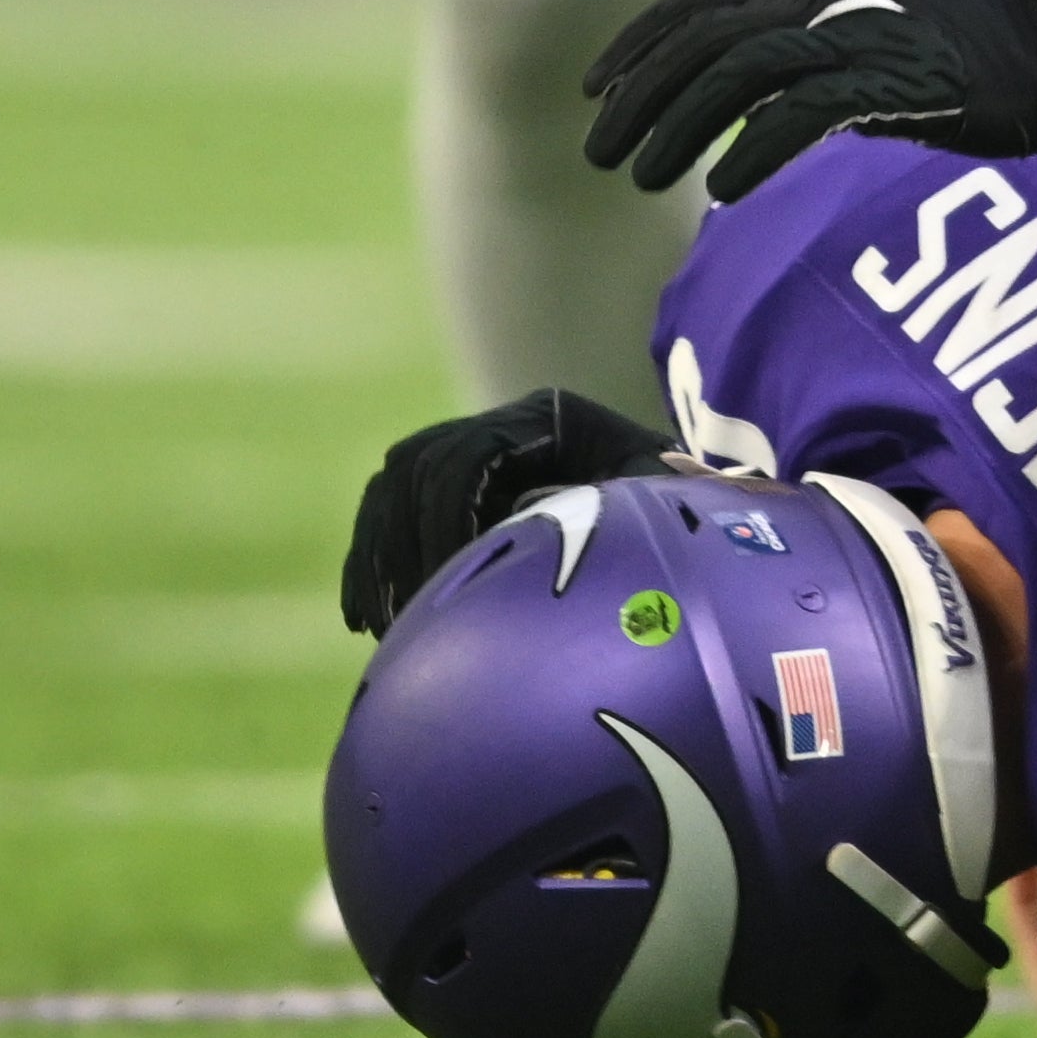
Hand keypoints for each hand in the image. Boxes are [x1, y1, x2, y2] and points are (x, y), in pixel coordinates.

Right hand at [340, 389, 672, 633]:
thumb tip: (556, 551)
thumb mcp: (656, 505)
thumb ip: (616, 519)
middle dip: (405, 543)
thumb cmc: (671, 504)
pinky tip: (365, 617)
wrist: (669, 498)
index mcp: (548, 416)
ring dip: (378, 556)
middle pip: (416, 467)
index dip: (448, 516)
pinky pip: (387, 513)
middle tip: (409, 612)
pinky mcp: (449, 484)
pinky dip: (371, 563)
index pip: (469, 454)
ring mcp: (469, 446)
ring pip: (391, 489)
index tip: (448, 581)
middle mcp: (500, 422)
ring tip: (380, 622)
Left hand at [579, 0, 1036, 202]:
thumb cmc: (993, 56)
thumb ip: (831, 56)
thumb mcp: (893, 35)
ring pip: (739, 72)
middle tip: (603, 153)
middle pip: (706, 38)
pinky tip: (726, 186)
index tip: (600, 87)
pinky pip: (805, 113)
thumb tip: (769, 105)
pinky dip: (755, 148)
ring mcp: (866, 39)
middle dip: (642, 94)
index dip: (643, 39)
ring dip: (679, 125)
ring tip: (645, 176)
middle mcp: (834, 1)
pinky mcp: (902, 83)